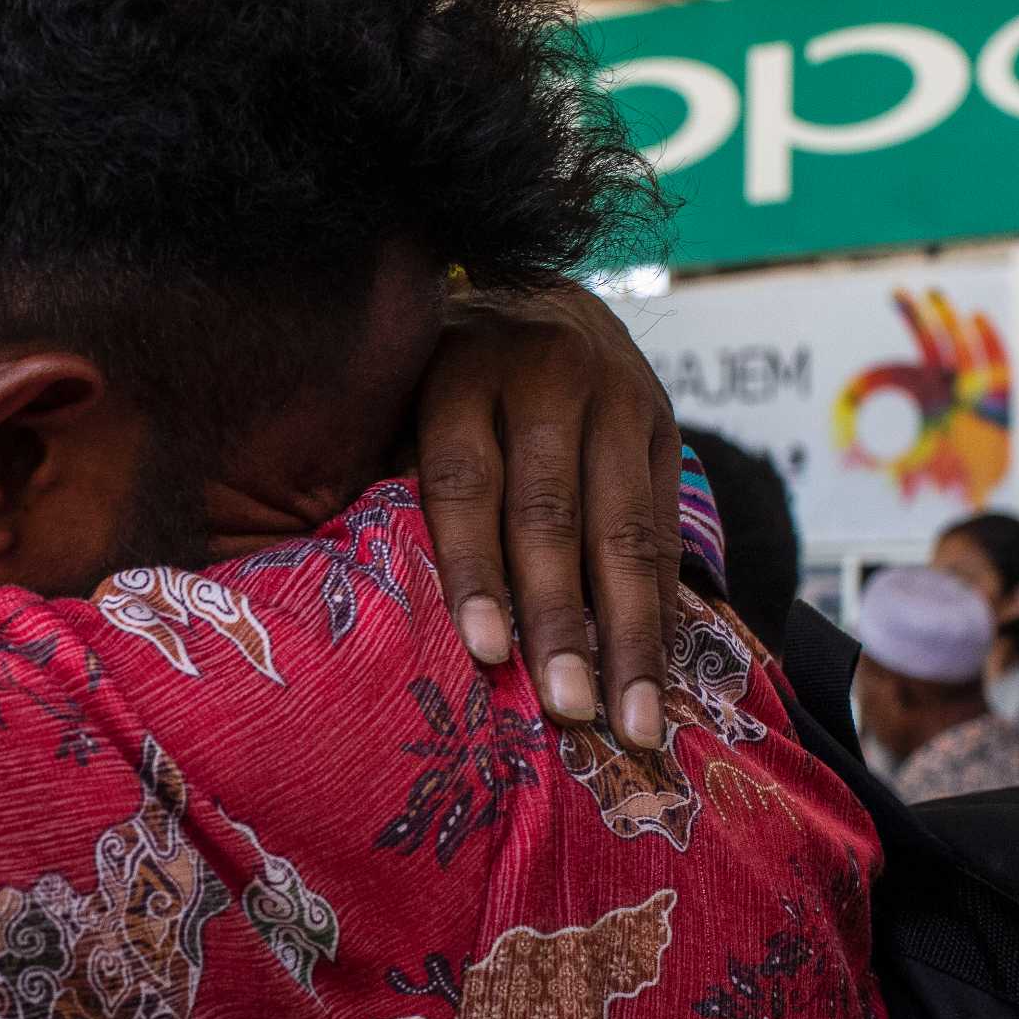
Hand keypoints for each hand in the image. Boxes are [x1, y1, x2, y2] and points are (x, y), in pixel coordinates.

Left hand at [416, 280, 680, 748]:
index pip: (465, 482)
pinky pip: (665, 530)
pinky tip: (658, 675)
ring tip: (633, 722)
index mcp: (461, 372)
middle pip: (553, 516)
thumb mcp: (402, 403)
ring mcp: (618, 396)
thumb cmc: (440, 381)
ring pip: (626, 532)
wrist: (538, 296)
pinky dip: (662, 608)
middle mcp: (546, 376)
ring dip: (631, 637)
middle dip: (563, 622)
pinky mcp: (665, 422)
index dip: (475, 570)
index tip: (488, 653)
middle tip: (569, 710)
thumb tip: (352, 608)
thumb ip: (389, 481)